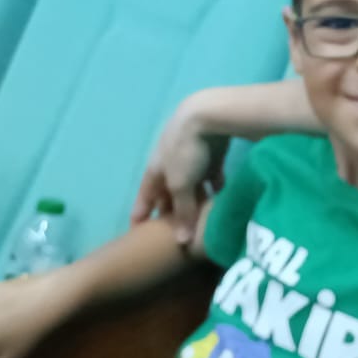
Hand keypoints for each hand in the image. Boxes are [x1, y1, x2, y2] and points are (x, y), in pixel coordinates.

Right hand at [130, 98, 223, 242]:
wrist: (207, 115)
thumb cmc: (185, 151)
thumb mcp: (180, 184)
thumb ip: (182, 212)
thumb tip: (182, 242)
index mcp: (155, 170)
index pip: (145, 196)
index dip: (141, 212)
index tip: (136, 229)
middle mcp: (171, 164)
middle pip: (170, 192)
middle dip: (172, 209)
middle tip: (175, 231)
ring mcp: (192, 157)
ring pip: (192, 185)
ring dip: (196, 200)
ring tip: (201, 220)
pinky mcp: (213, 153)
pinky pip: (212, 175)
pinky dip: (215, 187)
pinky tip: (222, 198)